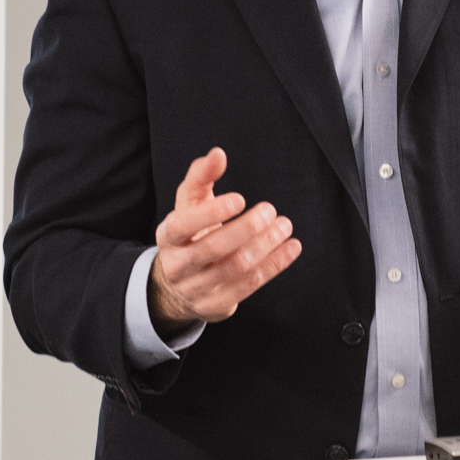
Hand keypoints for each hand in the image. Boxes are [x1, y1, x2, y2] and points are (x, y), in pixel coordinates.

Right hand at [147, 147, 300, 336]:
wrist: (179, 285)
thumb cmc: (189, 234)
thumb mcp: (189, 204)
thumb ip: (201, 176)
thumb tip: (218, 154)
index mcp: (168, 236)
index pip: (183, 225)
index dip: (211, 212)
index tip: (240, 198)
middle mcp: (178, 264)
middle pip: (213, 247)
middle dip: (246, 228)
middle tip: (270, 210)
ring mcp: (196, 288)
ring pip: (235, 268)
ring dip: (265, 246)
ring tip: (284, 226)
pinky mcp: (216, 305)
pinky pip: (249, 285)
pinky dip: (274, 265)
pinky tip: (291, 248)